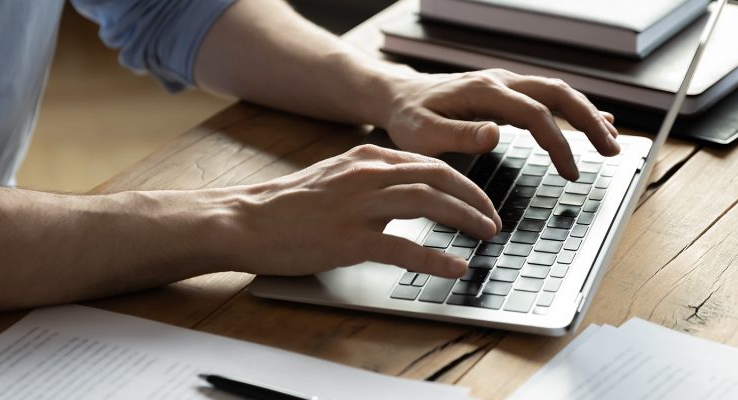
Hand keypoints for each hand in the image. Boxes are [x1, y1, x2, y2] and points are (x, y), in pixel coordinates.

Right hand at [210, 144, 500, 277]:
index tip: (480, 200)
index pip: (429, 164)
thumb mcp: (336, 177)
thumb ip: (372, 179)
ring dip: (465, 219)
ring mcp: (358, 206)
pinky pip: (403, 247)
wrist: (245, 219)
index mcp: (366, 159)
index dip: (464, 182)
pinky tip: (455, 267)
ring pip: (428, 203)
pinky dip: (434, 257)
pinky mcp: (348, 239)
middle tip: (493, 219)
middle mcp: (367, 176)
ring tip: (485, 235)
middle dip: (475, 198)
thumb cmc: (287, 205)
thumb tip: (410, 191)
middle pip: (439, 178)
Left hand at [377, 68, 620, 180]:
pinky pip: (548, 96)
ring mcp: (506, 83)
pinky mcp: (507, 91)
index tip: (572, 172)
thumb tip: (495, 134)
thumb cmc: (408, 119)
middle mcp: (500, 80)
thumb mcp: (423, 134)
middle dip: (589, 122)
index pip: (535, 114)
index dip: (558, 143)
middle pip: (558, 94)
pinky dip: (574, 109)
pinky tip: (597, 120)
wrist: (398, 96)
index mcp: (483, 91)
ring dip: (587, 114)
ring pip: (558, 92)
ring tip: (611, 142)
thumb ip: (459, 135)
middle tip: (612, 151)